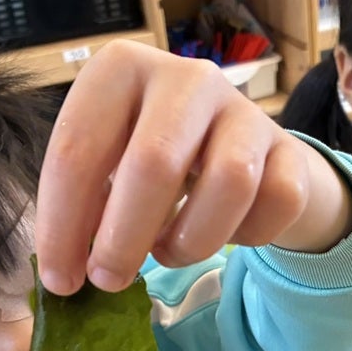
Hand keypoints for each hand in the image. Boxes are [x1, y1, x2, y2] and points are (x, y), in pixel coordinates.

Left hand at [35, 40, 351, 295]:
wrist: (238, 148)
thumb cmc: (157, 158)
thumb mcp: (109, 168)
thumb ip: (86, 207)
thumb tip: (66, 271)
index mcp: (122, 69)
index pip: (78, 148)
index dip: (62, 224)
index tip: (62, 280)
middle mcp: (187, 78)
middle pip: (155, 163)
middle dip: (123, 238)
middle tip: (109, 280)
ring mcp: (245, 110)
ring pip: (230, 183)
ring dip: (192, 240)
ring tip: (169, 252)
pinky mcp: (289, 148)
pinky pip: (277, 202)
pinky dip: (249, 237)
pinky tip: (227, 235)